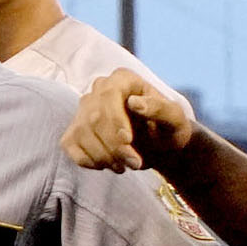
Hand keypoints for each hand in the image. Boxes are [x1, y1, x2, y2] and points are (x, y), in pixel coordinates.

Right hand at [65, 69, 199, 171]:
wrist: (159, 146)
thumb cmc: (168, 129)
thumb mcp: (176, 120)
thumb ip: (161, 109)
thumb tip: (135, 103)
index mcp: (123, 79)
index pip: (109, 95)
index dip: (115, 120)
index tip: (128, 141)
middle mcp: (99, 89)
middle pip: (94, 117)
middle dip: (113, 146)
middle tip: (134, 164)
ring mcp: (83, 109)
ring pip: (81, 133)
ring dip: (103, 157)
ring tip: (125, 166)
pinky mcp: (74, 130)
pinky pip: (70, 145)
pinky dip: (88, 160)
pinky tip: (108, 164)